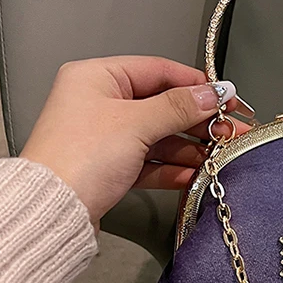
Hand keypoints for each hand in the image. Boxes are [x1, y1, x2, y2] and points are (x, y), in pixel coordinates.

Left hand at [20, 56, 250, 227]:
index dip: (196, 84)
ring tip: (220, 155)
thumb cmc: (77, 159)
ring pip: (159, 136)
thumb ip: (179, 107)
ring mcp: (105, 137)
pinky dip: (173, 168)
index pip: (158, 71)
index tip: (226, 97)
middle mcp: (99, 103)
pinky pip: (150, 162)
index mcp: (96, 77)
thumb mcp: (136, 123)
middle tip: (231, 130)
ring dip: (190, 147)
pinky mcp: (110, 167)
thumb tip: (212, 93)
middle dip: (199, 121)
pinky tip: (195, 173)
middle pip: (162, 105)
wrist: (52, 211)